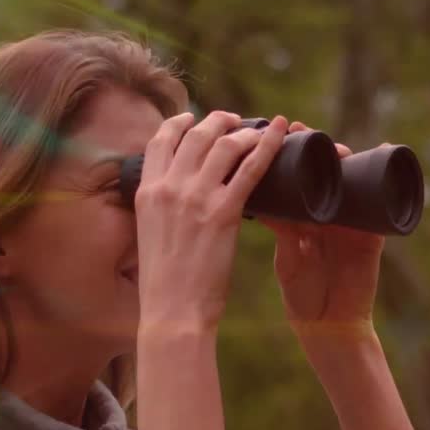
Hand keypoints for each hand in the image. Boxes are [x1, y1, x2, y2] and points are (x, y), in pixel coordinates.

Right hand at [134, 110, 288, 334]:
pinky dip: (269, 145)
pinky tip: (282, 132)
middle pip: (195, 135)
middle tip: (232, 121)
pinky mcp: (224, 212)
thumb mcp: (150, 236)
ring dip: (244, 131)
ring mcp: (196, 197)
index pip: (159, 141)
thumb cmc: (165, 284)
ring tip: (258, 129)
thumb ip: (161, 211)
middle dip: (216, 121)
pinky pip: (251, 168)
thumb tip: (176, 201)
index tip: (192, 119)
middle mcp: (169, 187)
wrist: (173, 310)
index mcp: (146, 192)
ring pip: (224, 144)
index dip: (179, 124)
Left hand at [256, 121, 385, 342]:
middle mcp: (330, 214)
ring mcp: (353, 221)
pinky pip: (382, 202)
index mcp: (305, 218)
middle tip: (304, 130)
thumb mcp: (288, 257)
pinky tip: (386, 151)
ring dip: (348, 157)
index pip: (299, 177)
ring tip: (338, 146)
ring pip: (352, 181)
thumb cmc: (304, 294)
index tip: (279, 132)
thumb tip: (257, 203)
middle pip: (327, 171)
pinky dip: (386, 178)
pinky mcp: (373, 233)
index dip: (291, 152)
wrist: (330, 324)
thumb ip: (281, 230)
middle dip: (319, 147)